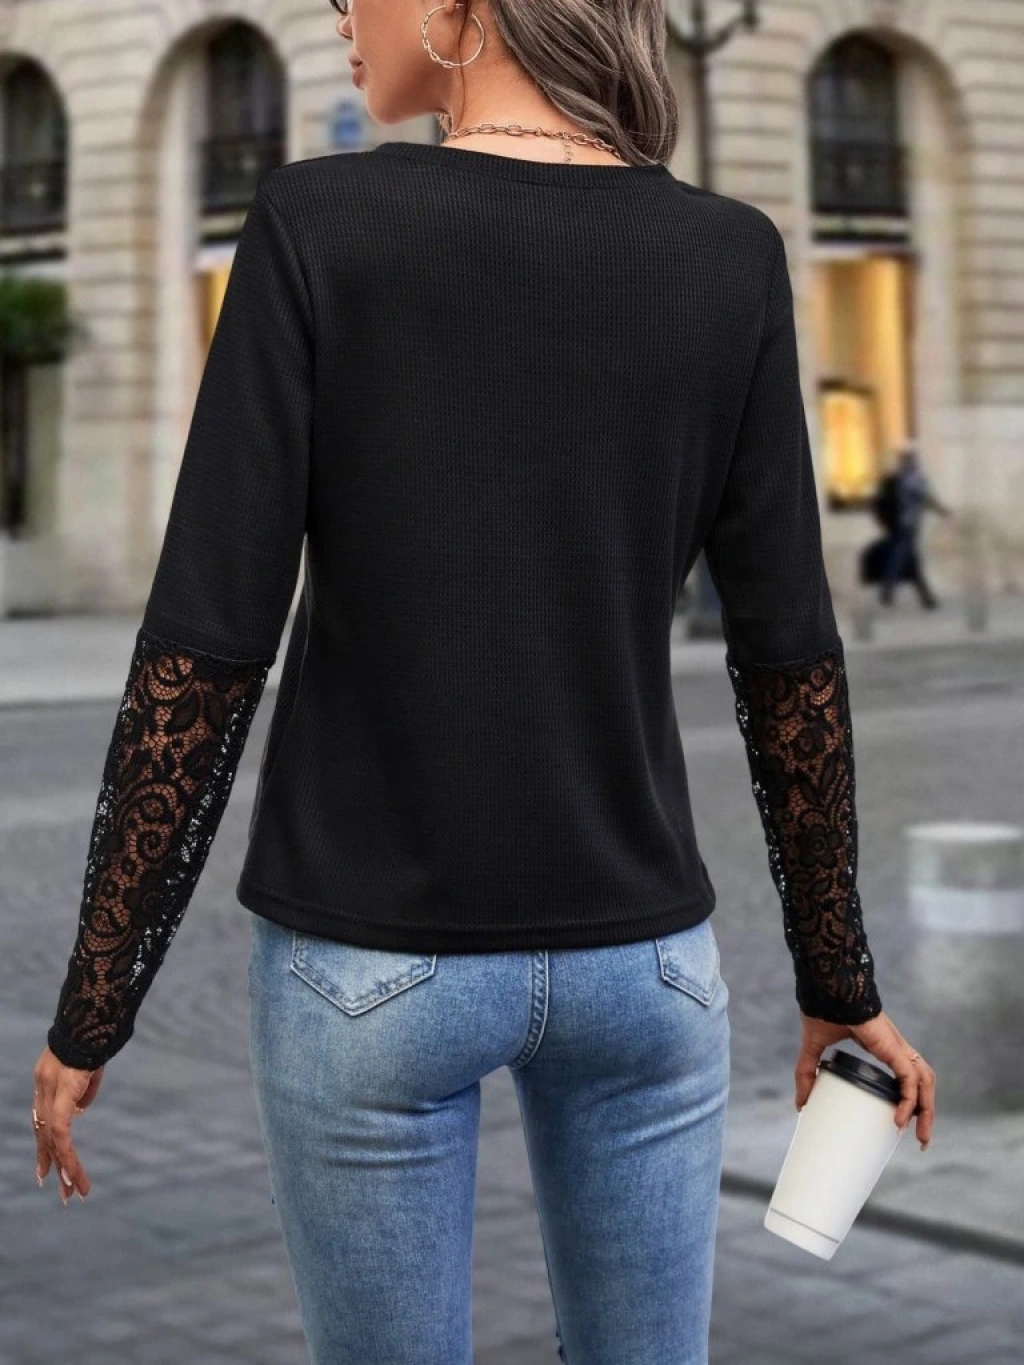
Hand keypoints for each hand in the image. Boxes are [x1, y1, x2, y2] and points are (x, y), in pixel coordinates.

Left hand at [32, 1046, 103, 1203]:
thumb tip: (81, 1110)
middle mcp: (42, 1090)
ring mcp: (48, 1093)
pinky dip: (67, 1156)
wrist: (89, 1019)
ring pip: (53, 1141)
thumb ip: (84, 1089)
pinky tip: (73, 1175)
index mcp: (47, 1081)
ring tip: (73, 1193)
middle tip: (61, 1192)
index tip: (47, 1169)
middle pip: (45, 1135)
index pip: (42, 1120)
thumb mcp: (91, 1066)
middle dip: (53, 1164)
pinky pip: (61, 1134)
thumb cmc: (94, 1036)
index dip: (45, 1145)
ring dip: (65, 1169)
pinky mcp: (60, 1097)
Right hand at [794, 1009, 934, 1149]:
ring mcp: (897, 1047)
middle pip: (923, 1082)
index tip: (903, 1122)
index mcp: (883, 1045)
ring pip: (924, 1081)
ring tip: (919, 1136)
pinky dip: (910, 1100)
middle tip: (920, 1140)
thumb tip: (800, 1104)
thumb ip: (806, 1073)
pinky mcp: (893, 1047)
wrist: (829, 987)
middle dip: (926, 1112)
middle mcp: (896, 1047)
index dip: (911, 1097)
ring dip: (927, 1110)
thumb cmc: (823, 1007)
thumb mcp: (814, 1047)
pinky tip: (901, 1119)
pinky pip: (910, 1079)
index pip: (907, 1073)